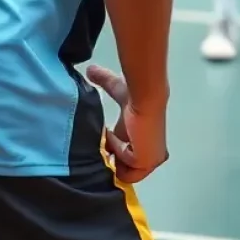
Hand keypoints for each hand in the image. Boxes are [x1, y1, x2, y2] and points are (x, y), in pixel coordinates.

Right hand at [86, 64, 167, 184]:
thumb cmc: (135, 95)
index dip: (110, 152)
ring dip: (114, 156)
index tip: (99, 145)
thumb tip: (89, 69)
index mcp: (141, 140)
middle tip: (101, 146)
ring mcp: (150, 159)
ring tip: (112, 141)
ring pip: (123, 170)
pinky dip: (119, 158)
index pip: (123, 157)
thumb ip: (103, 80)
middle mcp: (148, 152)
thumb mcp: (116, 88)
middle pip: (123, 167)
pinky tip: (120, 142)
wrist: (146, 99)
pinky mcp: (149, 163)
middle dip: (111, 158)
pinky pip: (126, 170)